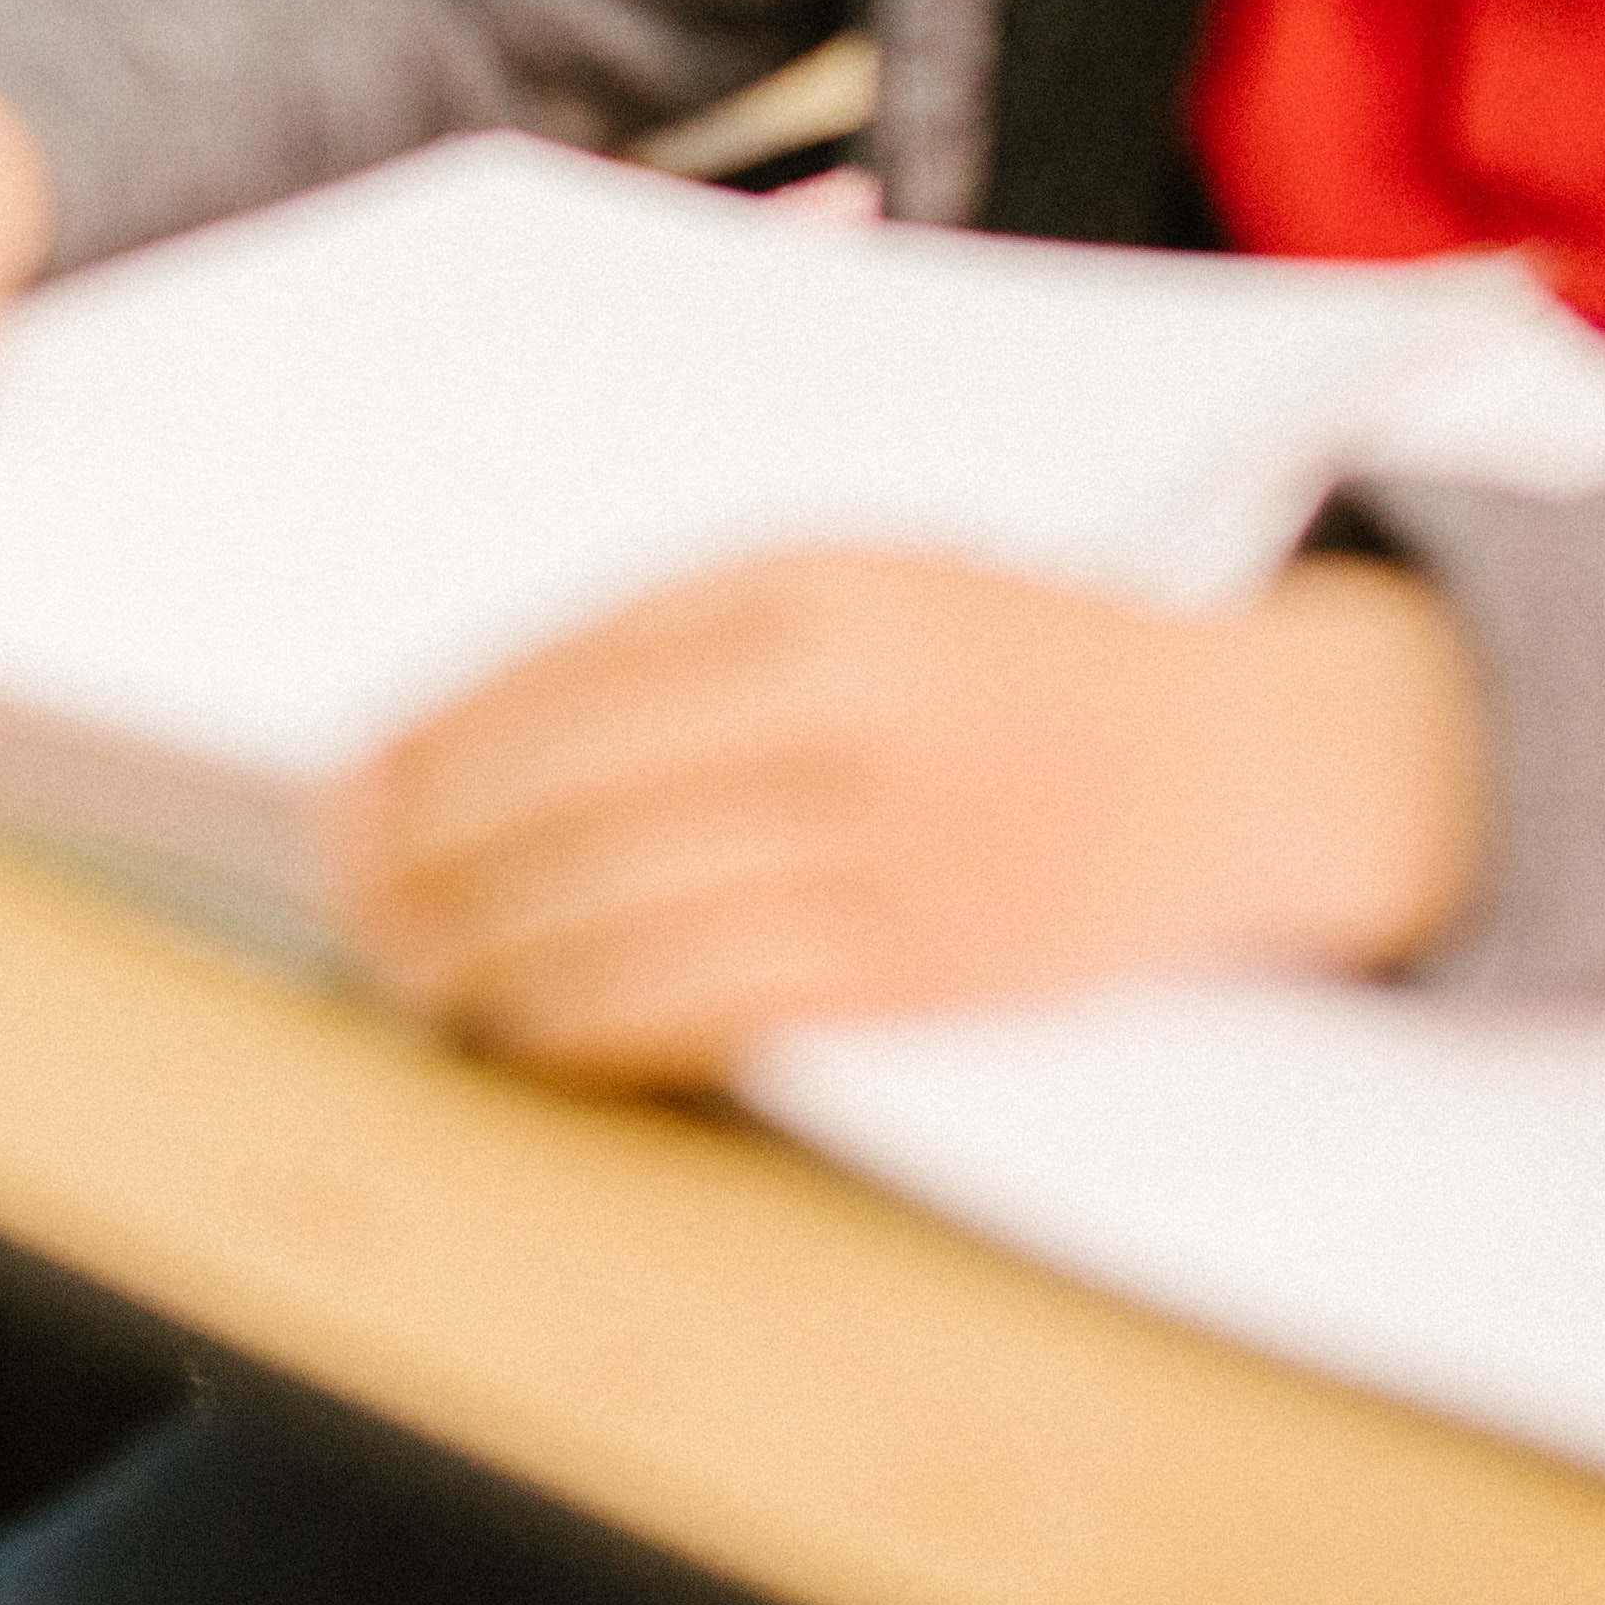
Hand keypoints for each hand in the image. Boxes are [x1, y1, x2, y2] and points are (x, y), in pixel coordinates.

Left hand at [327, 552, 1490, 1089]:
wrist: (1248, 758)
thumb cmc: (1025, 668)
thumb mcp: (865, 578)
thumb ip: (688, 636)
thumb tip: (480, 728)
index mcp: (810, 582)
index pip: (561, 666)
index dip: (434, 742)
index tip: (355, 788)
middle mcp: (836, 703)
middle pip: (563, 793)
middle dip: (428, 858)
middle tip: (358, 899)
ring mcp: (883, 843)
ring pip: (618, 910)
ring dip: (488, 956)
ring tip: (423, 972)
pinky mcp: (922, 967)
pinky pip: (708, 1002)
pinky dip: (592, 1023)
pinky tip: (532, 1027)